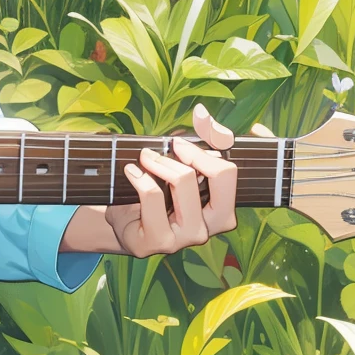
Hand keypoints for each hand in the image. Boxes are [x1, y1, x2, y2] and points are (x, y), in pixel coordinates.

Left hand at [61, 104, 237, 258]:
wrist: (124, 222)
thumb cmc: (156, 192)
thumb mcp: (178, 164)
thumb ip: (196, 141)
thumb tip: (202, 113)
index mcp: (223, 207)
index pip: (231, 171)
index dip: (214, 146)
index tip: (186, 136)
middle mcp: (212, 225)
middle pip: (220, 176)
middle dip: (193, 152)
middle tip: (171, 146)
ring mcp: (188, 236)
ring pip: (184, 182)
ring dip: (160, 161)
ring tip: (145, 158)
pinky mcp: (160, 242)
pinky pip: (152, 196)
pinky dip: (139, 176)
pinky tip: (132, 172)